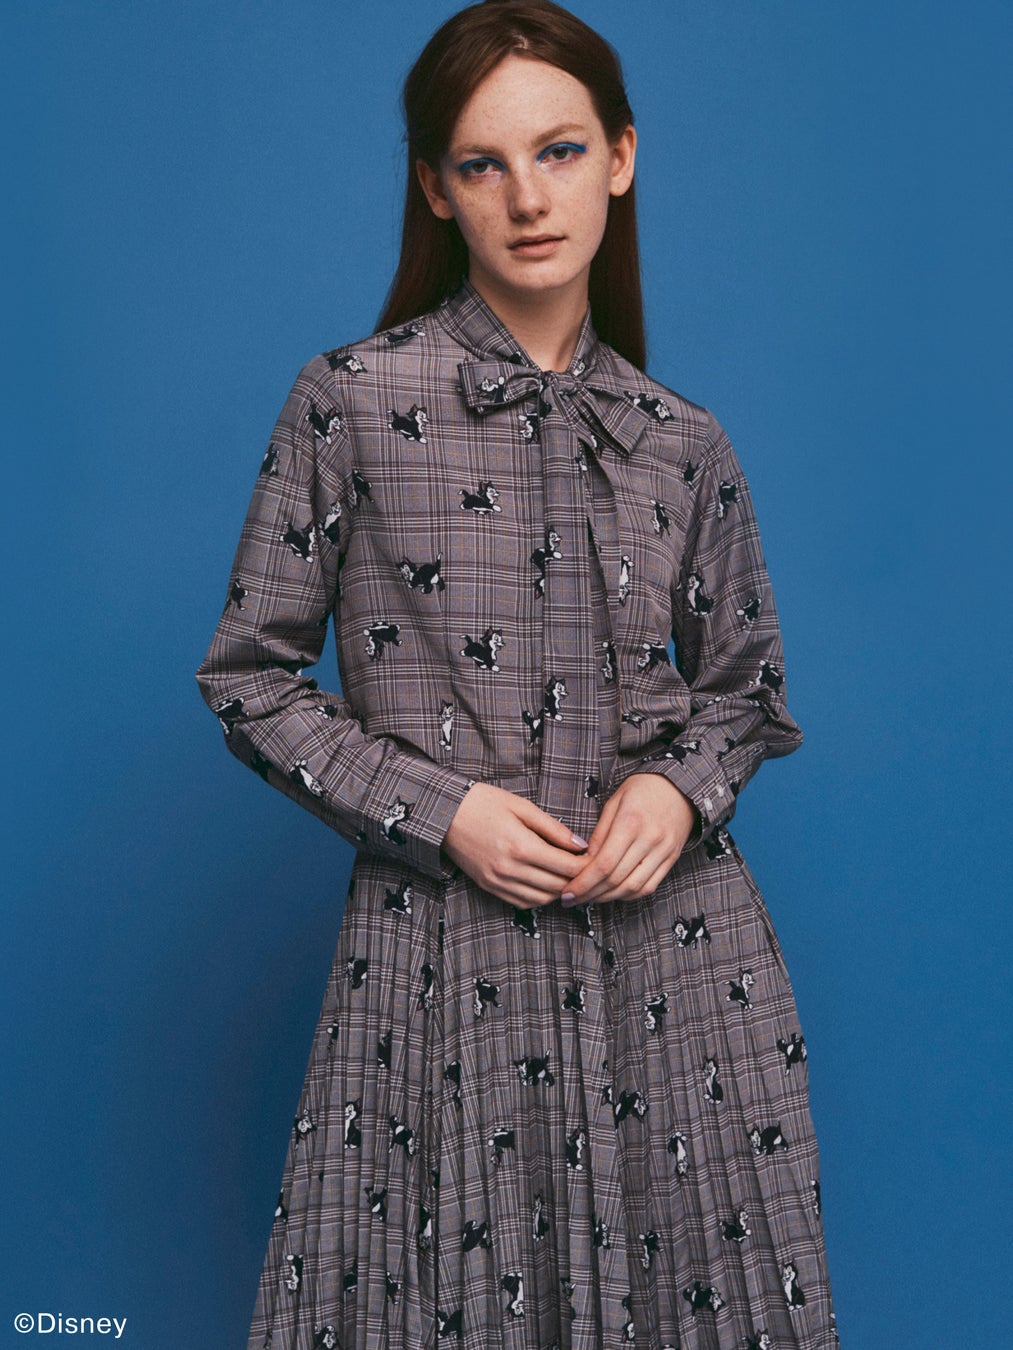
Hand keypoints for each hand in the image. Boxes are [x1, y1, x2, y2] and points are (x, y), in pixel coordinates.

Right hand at [441, 782, 589, 909]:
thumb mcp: (522, 807)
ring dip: (560, 890)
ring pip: (542, 898)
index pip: (567, 866)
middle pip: (558, 885)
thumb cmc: (484, 803)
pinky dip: (540, 897)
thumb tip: (581, 845)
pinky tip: (547, 883)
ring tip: (568, 876)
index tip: (596, 858)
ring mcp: (498, 881)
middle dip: (577, 879)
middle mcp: (510, 869)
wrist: (445, 814)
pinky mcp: (490, 887)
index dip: (587, 865)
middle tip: (588, 869)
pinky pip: (523, 902)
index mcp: (521, 846)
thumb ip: (554, 828)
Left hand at [559, 774, 699, 906]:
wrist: (680, 786)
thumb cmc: (642, 789)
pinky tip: (613, 893)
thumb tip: (584, 862)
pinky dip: (628, 894)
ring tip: (589, 898)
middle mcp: (650, 839)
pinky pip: (649, 886)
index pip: (604, 864)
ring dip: (608, 898)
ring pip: (632, 887)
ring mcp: (663, 851)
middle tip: (572, 899)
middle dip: (590, 894)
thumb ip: (599, 833)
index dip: (583, 883)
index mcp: (631, 822)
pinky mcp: (672, 859)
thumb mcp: (614, 802)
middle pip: (616, 879)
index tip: (567, 892)